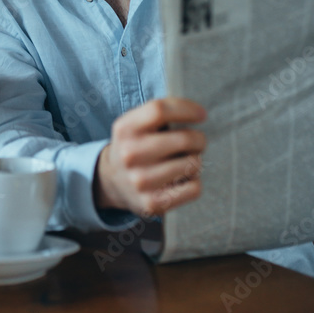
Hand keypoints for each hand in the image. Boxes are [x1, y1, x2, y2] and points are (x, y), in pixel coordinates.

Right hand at [95, 98, 206, 217]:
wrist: (112, 181)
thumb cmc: (135, 146)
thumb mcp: (135, 123)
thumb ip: (159, 114)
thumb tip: (197, 113)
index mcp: (125, 129)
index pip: (159, 110)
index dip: (187, 109)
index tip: (201, 114)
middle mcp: (129, 154)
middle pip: (184, 139)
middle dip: (199, 139)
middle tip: (197, 142)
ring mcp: (140, 181)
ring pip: (193, 163)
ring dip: (195, 160)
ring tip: (184, 161)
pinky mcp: (152, 203)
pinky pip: (194, 188)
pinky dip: (194, 182)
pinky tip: (182, 179)